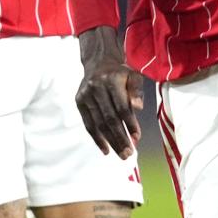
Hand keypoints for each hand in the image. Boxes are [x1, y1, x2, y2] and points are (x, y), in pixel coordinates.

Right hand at [74, 28, 143, 157]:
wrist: (98, 63)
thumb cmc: (120, 73)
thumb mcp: (134, 76)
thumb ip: (137, 91)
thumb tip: (138, 108)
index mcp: (112, 80)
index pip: (121, 107)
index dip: (129, 124)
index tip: (136, 138)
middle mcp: (96, 87)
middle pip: (109, 118)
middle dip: (120, 138)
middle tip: (128, 153)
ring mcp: (86, 95)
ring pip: (98, 123)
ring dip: (110, 141)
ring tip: (121, 154)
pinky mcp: (79, 102)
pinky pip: (88, 124)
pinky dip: (97, 138)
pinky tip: (105, 149)